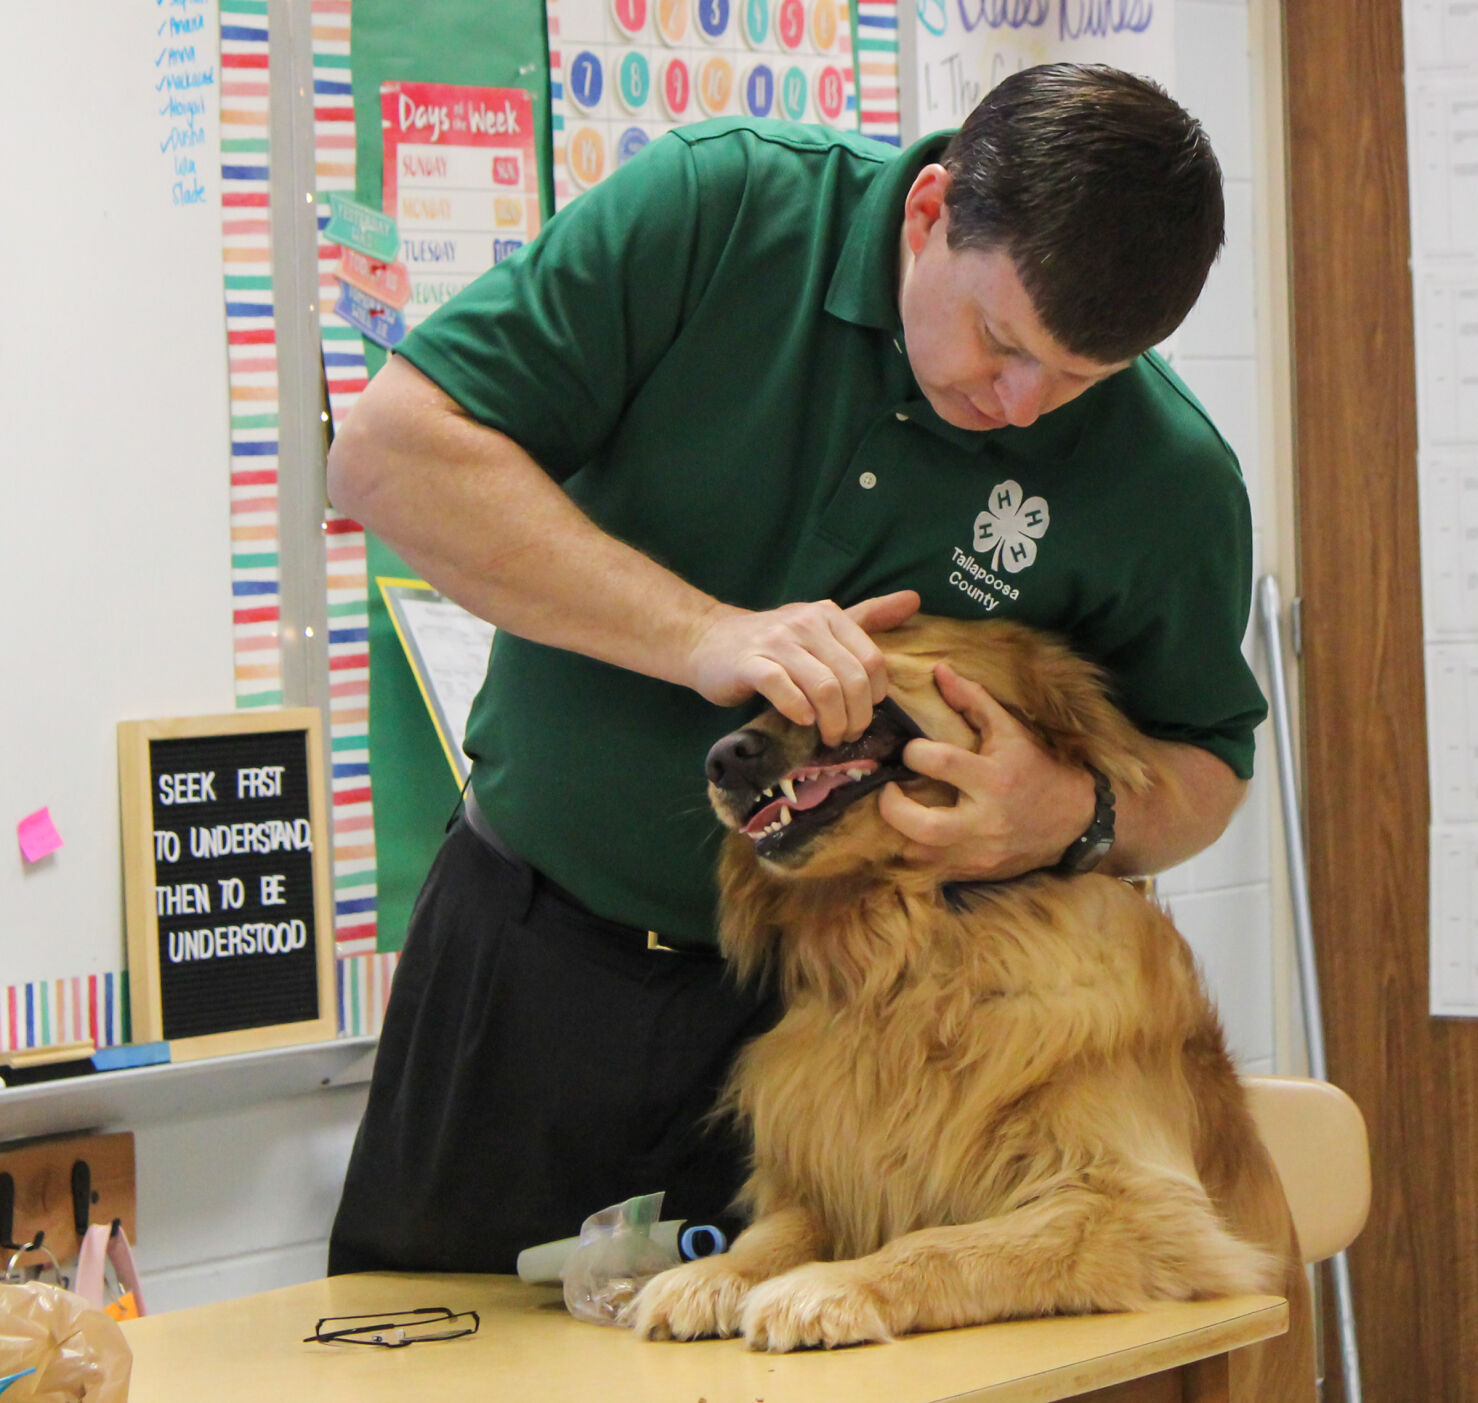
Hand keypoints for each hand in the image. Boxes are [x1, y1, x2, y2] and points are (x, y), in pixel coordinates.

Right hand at [685, 591, 919, 745]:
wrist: (707, 640)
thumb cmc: (770, 642)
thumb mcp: (821, 625)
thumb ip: (867, 616)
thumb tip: (915, 599)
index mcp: (828, 615)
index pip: (872, 660)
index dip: (874, 696)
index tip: (863, 713)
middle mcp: (805, 623)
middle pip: (851, 679)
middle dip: (856, 717)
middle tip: (846, 735)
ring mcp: (777, 642)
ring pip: (824, 688)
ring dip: (831, 722)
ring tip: (827, 736)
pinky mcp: (750, 663)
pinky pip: (783, 689)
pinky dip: (798, 711)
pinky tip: (801, 721)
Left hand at [877, 662, 1096, 879]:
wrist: (1075, 821)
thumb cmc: (1037, 769)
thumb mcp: (1010, 731)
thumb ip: (973, 700)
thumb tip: (939, 670)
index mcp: (995, 778)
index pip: (940, 763)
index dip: (914, 753)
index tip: (911, 750)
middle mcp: (986, 820)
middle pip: (923, 826)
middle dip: (892, 807)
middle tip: (887, 790)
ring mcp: (979, 853)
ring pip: (920, 855)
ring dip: (897, 834)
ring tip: (896, 812)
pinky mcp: (975, 873)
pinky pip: (930, 870)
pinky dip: (913, 854)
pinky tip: (910, 835)